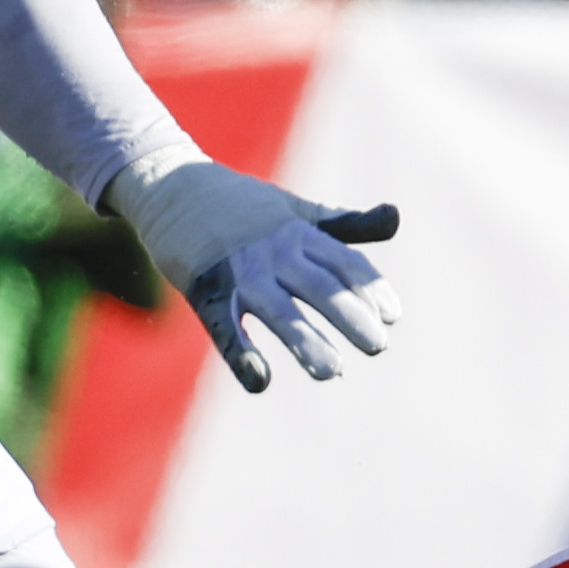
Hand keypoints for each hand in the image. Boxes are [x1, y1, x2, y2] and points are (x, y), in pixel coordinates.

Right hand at [105, 151, 402, 391]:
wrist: (173, 187)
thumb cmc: (245, 208)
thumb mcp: (299, 212)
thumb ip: (347, 225)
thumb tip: (396, 218)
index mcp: (300, 233)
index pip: (343, 260)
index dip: (369, 287)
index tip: (393, 316)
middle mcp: (274, 252)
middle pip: (318, 285)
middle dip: (349, 314)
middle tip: (378, 346)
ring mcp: (238, 272)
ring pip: (277, 309)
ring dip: (305, 340)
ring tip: (332, 371)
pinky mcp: (204, 291)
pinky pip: (224, 326)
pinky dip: (240, 352)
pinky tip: (259, 380)